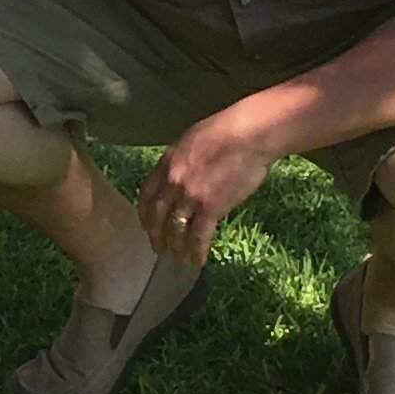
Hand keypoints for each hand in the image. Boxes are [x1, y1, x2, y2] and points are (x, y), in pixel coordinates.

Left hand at [138, 107, 274, 269]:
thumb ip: (181, 161)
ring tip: (179, 260)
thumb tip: (182, 173)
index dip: (145, 214)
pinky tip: (198, 261)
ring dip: (176, 248)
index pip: (146, 195)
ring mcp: (189, 195)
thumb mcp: (192, 141)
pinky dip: (196, 252)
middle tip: (159, 249)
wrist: (250, 133)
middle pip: (156, 216)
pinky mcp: (210, 207)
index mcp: (166, 163)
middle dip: (156, 236)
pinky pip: (198, 236)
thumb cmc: (229, 131)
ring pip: (175, 230)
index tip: (147, 225)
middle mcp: (172, 181)